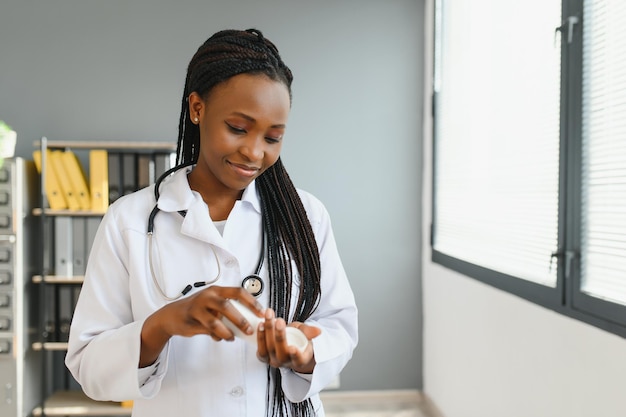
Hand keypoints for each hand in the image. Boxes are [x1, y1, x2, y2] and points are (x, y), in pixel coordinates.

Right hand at [140, 286, 263, 366]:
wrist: (171, 315)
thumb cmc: (197, 309)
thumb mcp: (213, 304)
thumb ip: (228, 310)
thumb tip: (248, 321)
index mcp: (217, 290)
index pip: (238, 292)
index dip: (251, 302)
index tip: (261, 312)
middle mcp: (207, 296)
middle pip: (227, 306)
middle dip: (240, 320)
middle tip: (249, 330)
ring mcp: (197, 307)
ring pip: (216, 321)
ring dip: (227, 332)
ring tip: (232, 338)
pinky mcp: (191, 320)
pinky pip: (207, 331)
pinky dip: (216, 336)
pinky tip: (219, 338)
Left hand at [256, 308, 321, 373]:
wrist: (289, 344)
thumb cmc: (299, 340)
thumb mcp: (306, 334)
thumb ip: (309, 332)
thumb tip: (318, 331)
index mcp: (300, 360)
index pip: (298, 360)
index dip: (295, 355)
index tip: (293, 348)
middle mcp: (286, 363)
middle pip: (281, 352)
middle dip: (280, 335)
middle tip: (280, 321)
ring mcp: (273, 361)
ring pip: (268, 350)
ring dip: (267, 333)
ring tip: (267, 319)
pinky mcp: (264, 357)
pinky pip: (260, 349)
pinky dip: (260, 336)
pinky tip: (261, 324)